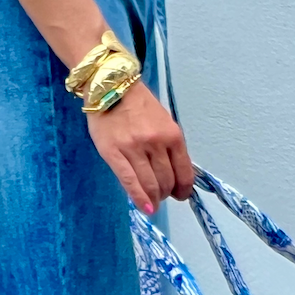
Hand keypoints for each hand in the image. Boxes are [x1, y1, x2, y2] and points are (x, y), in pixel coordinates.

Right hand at [85, 81, 194, 212]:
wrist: (110, 87)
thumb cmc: (138, 104)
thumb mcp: (163, 121)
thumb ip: (170, 146)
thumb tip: (174, 174)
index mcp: (172, 135)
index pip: (184, 171)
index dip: (184, 189)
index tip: (181, 195)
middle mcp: (156, 143)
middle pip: (167, 180)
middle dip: (167, 193)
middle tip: (162, 196)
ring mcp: (135, 150)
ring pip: (150, 184)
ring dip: (154, 197)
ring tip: (153, 200)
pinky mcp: (114, 154)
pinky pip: (130, 182)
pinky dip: (140, 199)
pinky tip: (146, 208)